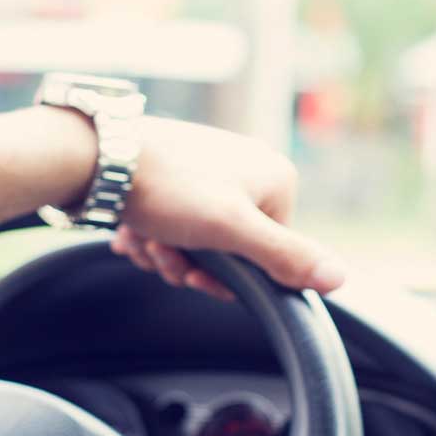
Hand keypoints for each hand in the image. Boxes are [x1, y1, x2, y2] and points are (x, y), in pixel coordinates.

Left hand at [108, 117, 345, 300]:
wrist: (95, 157)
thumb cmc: (165, 189)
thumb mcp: (231, 230)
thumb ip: (285, 257)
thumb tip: (340, 278)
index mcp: (274, 178)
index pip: (268, 253)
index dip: (228, 276)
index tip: (196, 273)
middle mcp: (247, 169)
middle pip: (229, 251)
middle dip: (189, 263)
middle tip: (161, 250)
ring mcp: (210, 172)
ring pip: (196, 241)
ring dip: (165, 252)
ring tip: (143, 236)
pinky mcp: (176, 175)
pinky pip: (175, 224)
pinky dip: (152, 235)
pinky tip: (131, 230)